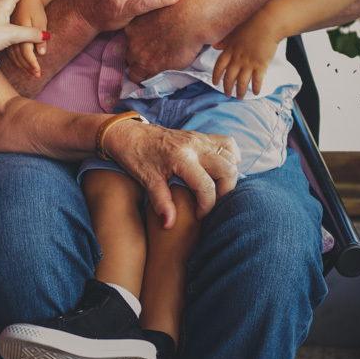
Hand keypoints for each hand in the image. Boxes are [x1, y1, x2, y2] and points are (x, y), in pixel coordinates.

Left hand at [102, 120, 238, 227]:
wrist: (128, 134)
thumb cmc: (135, 156)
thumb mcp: (146, 180)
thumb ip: (161, 202)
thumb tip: (169, 224)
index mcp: (181, 157)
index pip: (206, 186)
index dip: (207, 205)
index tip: (198, 214)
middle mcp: (195, 146)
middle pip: (227, 170)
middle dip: (224, 191)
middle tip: (210, 201)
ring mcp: (200, 138)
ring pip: (231, 156)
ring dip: (228, 175)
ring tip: (214, 188)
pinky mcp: (201, 136)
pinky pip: (227, 144)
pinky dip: (230, 157)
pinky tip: (219, 170)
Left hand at [123, 0, 283, 81]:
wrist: (198, 15)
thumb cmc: (187, 6)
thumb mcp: (163, 7)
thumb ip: (157, 19)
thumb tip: (163, 23)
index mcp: (133, 24)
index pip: (130, 39)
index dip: (140, 44)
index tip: (150, 45)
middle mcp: (132, 39)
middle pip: (130, 55)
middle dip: (140, 57)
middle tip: (157, 57)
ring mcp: (141, 54)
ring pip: (133, 70)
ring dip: (143, 71)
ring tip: (158, 68)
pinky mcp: (153, 66)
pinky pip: (143, 78)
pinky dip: (150, 78)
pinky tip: (162, 72)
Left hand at [211, 14, 282, 98]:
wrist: (267, 23)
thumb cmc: (250, 25)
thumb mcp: (233, 33)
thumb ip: (224, 41)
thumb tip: (215, 46)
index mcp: (229, 51)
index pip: (219, 67)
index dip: (216, 76)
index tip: (215, 83)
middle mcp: (237, 59)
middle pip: (229, 78)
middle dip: (227, 88)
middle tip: (227, 95)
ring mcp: (249, 63)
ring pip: (242, 82)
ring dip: (240, 92)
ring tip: (240, 97)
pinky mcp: (261, 65)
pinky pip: (257, 80)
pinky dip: (256, 88)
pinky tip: (256, 93)